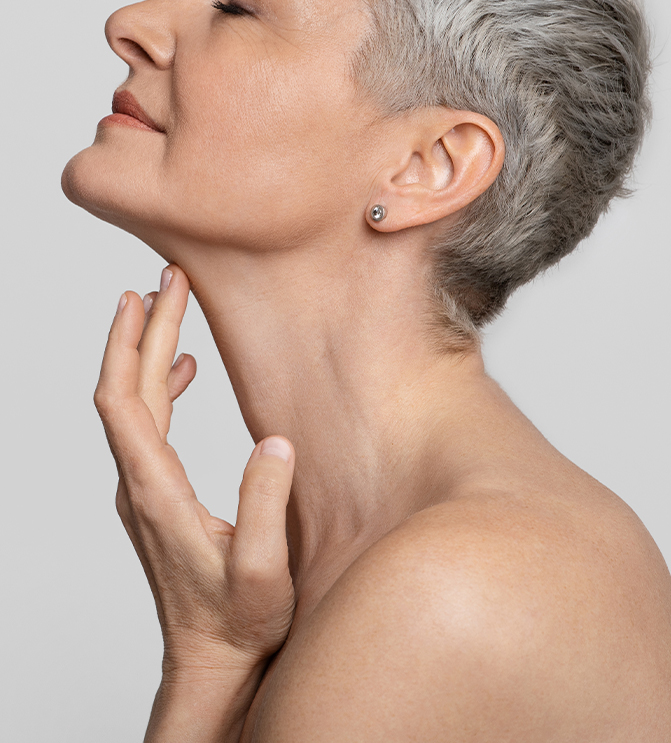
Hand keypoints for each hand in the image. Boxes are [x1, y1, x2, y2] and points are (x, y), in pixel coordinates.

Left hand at [94, 264, 294, 683]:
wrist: (210, 662)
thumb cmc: (236, 622)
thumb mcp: (262, 569)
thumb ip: (267, 504)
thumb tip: (275, 440)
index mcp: (155, 492)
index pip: (124, 400)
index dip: (130, 343)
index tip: (144, 296)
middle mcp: (138, 485)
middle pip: (127, 390)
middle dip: (143, 329)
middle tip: (167, 279)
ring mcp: (143, 490)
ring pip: (134, 404)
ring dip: (148, 352)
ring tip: (169, 307)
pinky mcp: (156, 496)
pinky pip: (147, 425)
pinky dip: (161, 385)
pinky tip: (183, 370)